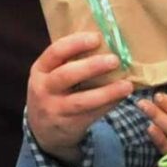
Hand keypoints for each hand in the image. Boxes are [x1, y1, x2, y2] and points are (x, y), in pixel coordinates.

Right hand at [27, 31, 133, 161]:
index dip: (76, 43)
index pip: (55, 52)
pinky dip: (108, 105)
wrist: (42, 128)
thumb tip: (106, 42)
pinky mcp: (69, 125)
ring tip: (126, 85)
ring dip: (106, 93)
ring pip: (81, 101)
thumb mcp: (50, 74)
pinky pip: (91, 114)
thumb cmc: (53, 90)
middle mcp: (44, 89)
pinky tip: (121, 97)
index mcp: (40, 69)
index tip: (97, 38)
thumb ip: (69, 60)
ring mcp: (55, 109)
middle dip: (92, 67)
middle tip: (115, 60)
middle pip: (67, 76)